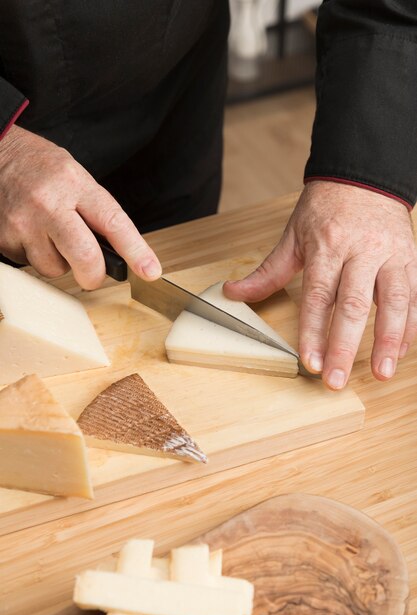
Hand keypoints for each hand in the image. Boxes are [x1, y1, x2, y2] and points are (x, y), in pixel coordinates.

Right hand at [0, 125, 160, 288]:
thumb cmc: (39, 167)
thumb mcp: (75, 177)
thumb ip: (96, 211)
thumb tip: (121, 252)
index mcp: (75, 184)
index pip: (114, 223)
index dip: (136, 251)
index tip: (150, 271)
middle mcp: (49, 204)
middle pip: (85, 258)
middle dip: (94, 275)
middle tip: (93, 273)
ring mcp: (24, 224)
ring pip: (55, 269)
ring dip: (60, 263)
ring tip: (50, 236)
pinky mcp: (5, 239)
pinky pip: (31, 265)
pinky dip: (37, 256)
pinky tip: (31, 234)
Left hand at [224, 181, 416, 388]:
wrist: (364, 177)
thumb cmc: (325, 208)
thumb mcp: (293, 236)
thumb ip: (268, 271)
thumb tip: (232, 293)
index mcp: (328, 246)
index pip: (320, 296)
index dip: (314, 331)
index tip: (309, 362)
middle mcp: (362, 251)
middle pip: (355, 305)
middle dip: (345, 346)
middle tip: (336, 380)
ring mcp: (391, 255)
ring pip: (395, 302)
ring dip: (389, 341)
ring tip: (382, 373)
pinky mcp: (411, 259)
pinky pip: (415, 296)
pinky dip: (410, 326)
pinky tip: (402, 350)